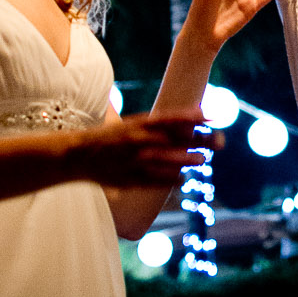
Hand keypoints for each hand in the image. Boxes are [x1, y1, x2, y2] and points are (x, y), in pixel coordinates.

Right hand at [76, 110, 206, 189]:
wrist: (77, 155)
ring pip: (168, 160)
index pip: (172, 118)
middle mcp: (139, 140)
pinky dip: (171, 179)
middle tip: (220, 141)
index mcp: (139, 124)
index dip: (194, 117)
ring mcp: (135, 160)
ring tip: (202, 160)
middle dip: (199, 140)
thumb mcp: (132, 124)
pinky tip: (182, 178)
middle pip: (175, 139)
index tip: (213, 116)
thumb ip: (157, 123)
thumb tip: (187, 117)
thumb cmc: (110, 138)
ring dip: (187, 160)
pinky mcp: (130, 178)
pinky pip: (156, 180)